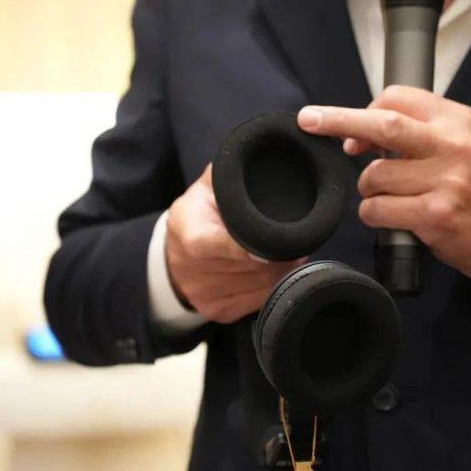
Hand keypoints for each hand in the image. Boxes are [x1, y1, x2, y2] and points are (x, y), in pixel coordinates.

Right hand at [166, 164, 305, 322]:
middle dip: (277, 255)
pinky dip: (272, 286)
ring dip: (281, 271)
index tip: (272, 246)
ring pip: (259, 286)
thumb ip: (227, 176)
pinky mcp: (218, 312)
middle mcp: (193, 270)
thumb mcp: (204, 190)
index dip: (244, 247)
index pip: (215, 244)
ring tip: (292, 254)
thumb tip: (254, 157)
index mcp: (188, 234)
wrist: (172, 256)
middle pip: (249, 268)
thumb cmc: (196, 215)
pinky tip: (279, 271)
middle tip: (298, 241)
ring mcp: (205, 296)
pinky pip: (257, 302)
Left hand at [297, 86, 470, 301]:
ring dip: (367, 189)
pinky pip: (377, 209)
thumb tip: (356, 135)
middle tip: (309, 119)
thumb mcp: (458, 147)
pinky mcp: (436, 214)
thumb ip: (415, 134)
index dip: (365, 111)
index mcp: (457, 120)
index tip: (349, 132)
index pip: (398, 97)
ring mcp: (446, 180)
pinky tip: (389, 218)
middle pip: (384, 122)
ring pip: (373, 175)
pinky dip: (372, 214)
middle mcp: (454, 144)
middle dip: (338, 120)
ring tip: (389, 198)